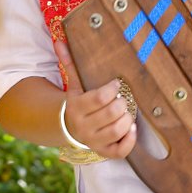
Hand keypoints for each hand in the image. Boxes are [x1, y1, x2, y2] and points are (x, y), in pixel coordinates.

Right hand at [54, 38, 135, 157]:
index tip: (116, 84)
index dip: (112, 89)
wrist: (68, 127)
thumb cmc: (76, 101)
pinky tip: (132, 127)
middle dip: (122, 103)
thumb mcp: (72, 84)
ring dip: (128, 119)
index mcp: (76, 107)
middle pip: (111, 113)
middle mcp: (83, 126)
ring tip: (128, 111)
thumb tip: (59, 40)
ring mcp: (93, 141)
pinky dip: (130, 140)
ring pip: (117, 130)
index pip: (99, 98)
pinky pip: (120, 150)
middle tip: (123, 98)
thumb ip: (68, 62)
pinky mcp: (103, 151)